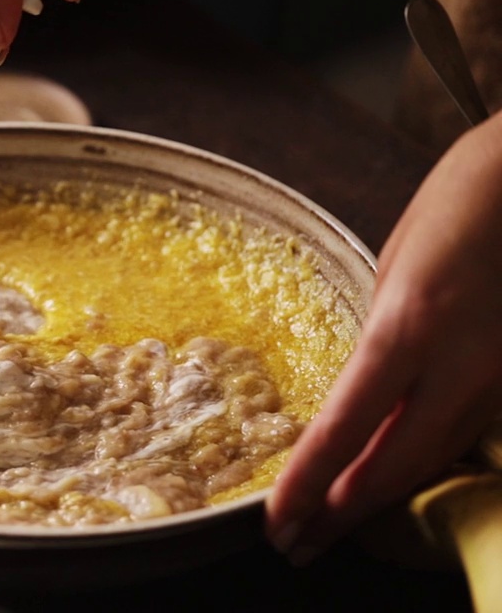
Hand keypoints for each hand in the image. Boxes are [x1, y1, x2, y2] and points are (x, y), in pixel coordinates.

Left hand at [265, 111, 501, 564]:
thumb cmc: (462, 199)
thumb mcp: (395, 263)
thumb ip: (383, 333)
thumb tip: (366, 385)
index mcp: (410, 324)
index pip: (347, 426)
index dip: (311, 482)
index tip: (278, 520)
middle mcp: (462, 362)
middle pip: (395, 462)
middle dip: (342, 513)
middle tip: (297, 548)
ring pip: (436, 456)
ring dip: (382, 496)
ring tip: (334, 527)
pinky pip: (468, 432)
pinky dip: (426, 462)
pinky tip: (396, 478)